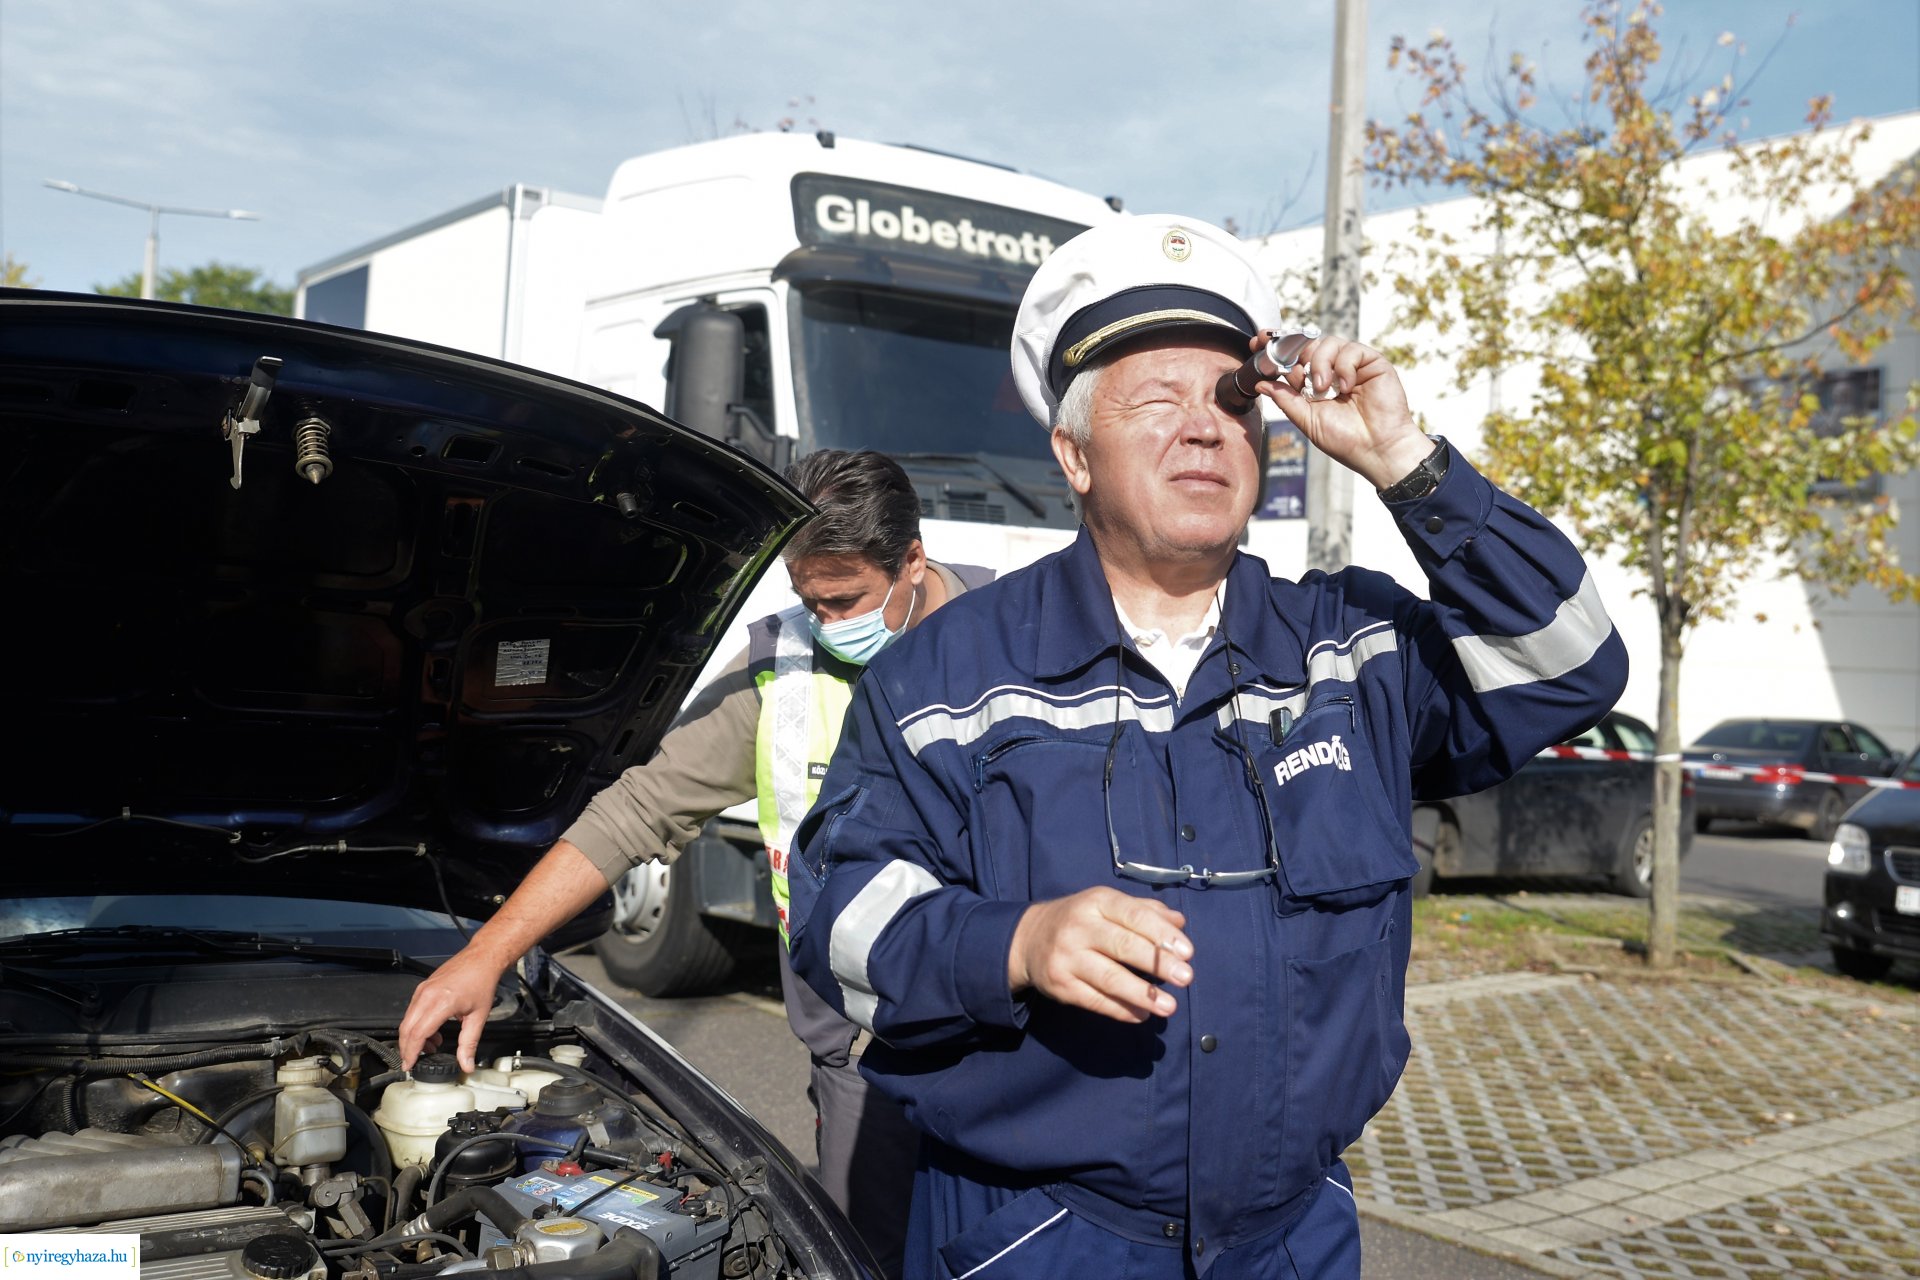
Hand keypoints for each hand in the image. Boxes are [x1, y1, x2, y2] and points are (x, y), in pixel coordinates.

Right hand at [397, 945, 508, 1071]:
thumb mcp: (479, 1016)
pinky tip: (431, 1031)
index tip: (409, 1065)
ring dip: (413, 1037)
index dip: (411, 1053)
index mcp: (441, 1002)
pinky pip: (412, 1010)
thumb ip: (469, 1043)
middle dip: (406, 1048)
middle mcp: (427, 995)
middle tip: (412, 1062)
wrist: (482, 958)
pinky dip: (416, 1024)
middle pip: (406, 1028)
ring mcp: (423, 990)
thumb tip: (466, 1064)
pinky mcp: (422, 987)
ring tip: (430, 1047)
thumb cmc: (482, 981)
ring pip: (407, 1020)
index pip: (418, 1033)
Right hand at [1008, 887, 1192, 1022]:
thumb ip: (1144, 911)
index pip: (1133, 915)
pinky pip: (1095, 1000)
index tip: (1188, 952)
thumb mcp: (1108, 905)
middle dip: (1157, 963)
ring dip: (1142, 994)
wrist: (1029, 939)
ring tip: (1169, 1006)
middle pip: (1122, 946)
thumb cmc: (1081, 919)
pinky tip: (1141, 1015)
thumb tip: (1179, 923)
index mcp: (1097, 902)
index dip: (1160, 933)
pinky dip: (1121, 1010)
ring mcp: (1067, 958)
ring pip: (1109, 978)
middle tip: (1186, 978)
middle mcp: (1079, 927)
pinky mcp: (1060, 986)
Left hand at [1253, 333, 1431, 488]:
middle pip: (1308, 344)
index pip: (1292, 359)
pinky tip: (1345, 386)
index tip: (1258, 341)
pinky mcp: (1372, 363)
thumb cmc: (1345, 440)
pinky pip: (1351, 350)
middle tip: (1281, 353)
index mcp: (1313, 385)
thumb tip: (1260, 384)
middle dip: (1291, 345)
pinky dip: (1344, 366)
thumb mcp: (1307, 420)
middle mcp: (1331, 371)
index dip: (1276, 348)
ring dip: (1320, 363)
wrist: (1376, 449)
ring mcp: (1351, 366)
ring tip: (1323, 387)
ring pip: (1328, 343)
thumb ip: (1286, 400)